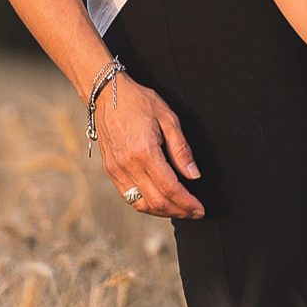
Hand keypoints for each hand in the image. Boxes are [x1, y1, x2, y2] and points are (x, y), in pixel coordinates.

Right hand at [94, 74, 203, 218]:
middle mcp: (127, 165)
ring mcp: (116, 170)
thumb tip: (193, 175)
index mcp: (144, 152)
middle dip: (179, 211)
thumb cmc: (138, 101)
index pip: (170, 188)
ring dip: (162, 212)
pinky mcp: (110, 170)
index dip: (187, 203)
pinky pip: (128, 197)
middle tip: (195, 213)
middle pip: (156, 202)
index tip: (200, 209)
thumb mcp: (168, 118)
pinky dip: (146, 204)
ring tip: (179, 210)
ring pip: (141, 204)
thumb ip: (181, 150)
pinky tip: (159, 201)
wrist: (106, 94)